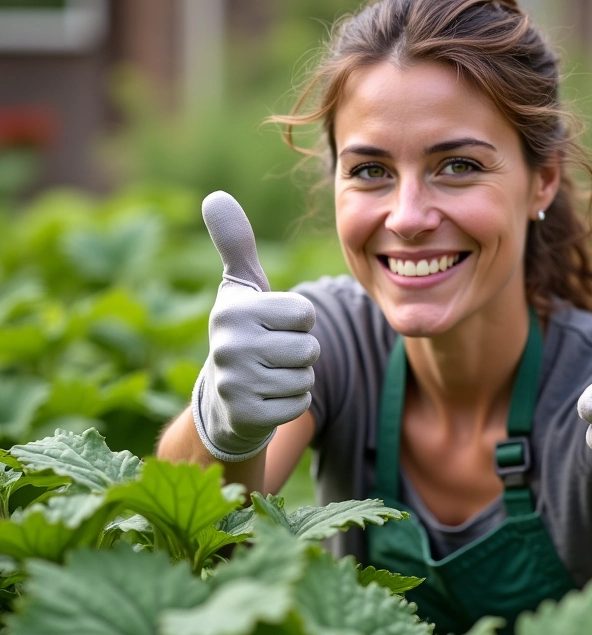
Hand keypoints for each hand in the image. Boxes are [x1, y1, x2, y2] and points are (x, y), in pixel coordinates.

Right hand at [191, 191, 319, 460]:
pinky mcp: (247, 414)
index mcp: (234, 309)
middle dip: (299, 353)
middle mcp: (229, 344)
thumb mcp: (240, 289)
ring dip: (296, 378)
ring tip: (268, 375)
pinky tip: (267, 398)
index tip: (273, 326)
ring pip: (306, 376)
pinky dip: (291, 402)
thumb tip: (215, 195)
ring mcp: (236, 382)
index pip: (305, 312)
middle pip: (309, 346)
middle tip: (270, 355)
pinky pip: (299, 403)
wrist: (222, 398)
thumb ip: (236, 244)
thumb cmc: (243, 333)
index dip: (299, 321)